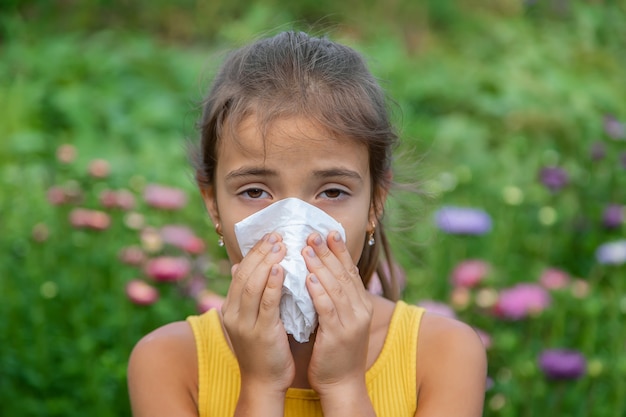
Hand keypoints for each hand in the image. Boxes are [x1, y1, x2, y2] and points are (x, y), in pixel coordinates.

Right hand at [221, 233, 294, 394]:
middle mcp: (233, 313)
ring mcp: (245, 324)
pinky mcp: (261, 333)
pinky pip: (266, 303)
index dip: (255, 252)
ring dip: (267, 262)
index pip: (240, 272)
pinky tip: (282, 269)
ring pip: (253, 285)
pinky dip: (272, 284)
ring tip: (281, 246)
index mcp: (230, 308)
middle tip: (277, 235)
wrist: (263, 382)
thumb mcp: (250, 318)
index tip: (270, 236)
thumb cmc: (262, 348)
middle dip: (261, 252)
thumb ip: (247, 294)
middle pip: (245, 274)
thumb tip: (241, 266)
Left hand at [303, 231, 372, 397]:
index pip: (350, 271)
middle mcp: (360, 310)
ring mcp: (351, 322)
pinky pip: (328, 309)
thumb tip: (318, 274)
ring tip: (306, 249)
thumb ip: (332, 298)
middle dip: (328, 252)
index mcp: (361, 304)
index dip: (339, 250)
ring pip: (336, 287)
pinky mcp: (338, 335)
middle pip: (343, 274)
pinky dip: (318, 292)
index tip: (328, 232)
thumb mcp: (339, 320)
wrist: (342, 384)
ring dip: (321, 266)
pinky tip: (308, 279)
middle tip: (313, 233)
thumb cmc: (335, 351)